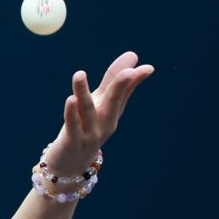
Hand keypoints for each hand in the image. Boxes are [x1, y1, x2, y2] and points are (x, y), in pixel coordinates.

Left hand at [44, 51, 153, 174]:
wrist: (70, 162)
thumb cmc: (87, 127)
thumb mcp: (102, 103)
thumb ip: (114, 81)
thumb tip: (133, 55)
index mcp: (112, 112)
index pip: (124, 92)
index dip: (134, 80)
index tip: (148, 68)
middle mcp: (105, 122)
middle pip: (113, 102)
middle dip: (121, 86)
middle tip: (130, 72)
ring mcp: (90, 133)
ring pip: (87, 110)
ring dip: (83, 92)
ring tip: (79, 74)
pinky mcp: (72, 141)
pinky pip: (73, 125)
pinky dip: (71, 113)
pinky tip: (70, 99)